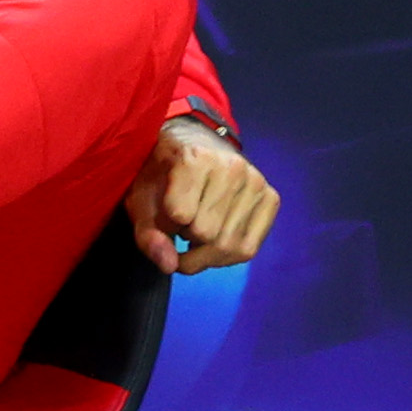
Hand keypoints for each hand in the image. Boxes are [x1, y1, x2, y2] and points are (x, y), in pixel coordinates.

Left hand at [134, 116, 278, 273]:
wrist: (193, 144)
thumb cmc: (162, 173)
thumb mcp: (140, 198)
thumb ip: (148, 233)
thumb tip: (169, 266)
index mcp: (195, 157)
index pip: (179, 215)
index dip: (165, 224)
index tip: (164, 213)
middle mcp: (232, 167)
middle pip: (207, 234)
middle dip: (186, 240)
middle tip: (181, 223)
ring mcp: (255, 182)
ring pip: (229, 246)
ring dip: (205, 250)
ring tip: (197, 227)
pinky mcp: (271, 198)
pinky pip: (248, 248)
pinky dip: (226, 255)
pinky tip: (216, 236)